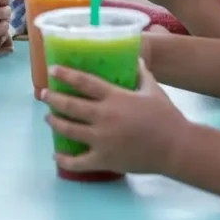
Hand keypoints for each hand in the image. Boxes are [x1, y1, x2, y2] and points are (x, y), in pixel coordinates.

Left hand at [41, 60, 187, 174]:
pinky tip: (56, 156)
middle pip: (69, 105)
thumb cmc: (166, 116)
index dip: (65, 74)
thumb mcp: (153, 90)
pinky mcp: (104, 159)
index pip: (83, 82)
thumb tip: (136, 58)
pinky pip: (77, 162)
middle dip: (52, 99)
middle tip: (43, 95)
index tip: (52, 70)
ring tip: (48, 118)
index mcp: (115, 97)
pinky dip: (63, 160)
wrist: (176, 148)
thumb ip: (141, 74)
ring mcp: (101, 139)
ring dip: (54, 123)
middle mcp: (103, 116)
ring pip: (68, 130)